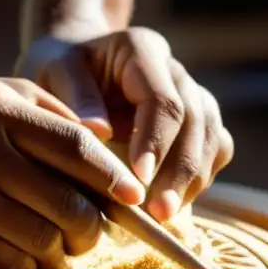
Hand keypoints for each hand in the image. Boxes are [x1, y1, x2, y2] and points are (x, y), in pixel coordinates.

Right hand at [0, 77, 144, 268]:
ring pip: (46, 241)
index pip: (78, 148)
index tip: (134, 200)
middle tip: (90, 234)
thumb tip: (102, 144)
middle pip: (71, 205)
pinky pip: (11, 265)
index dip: (114, 180)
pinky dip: (26, 266)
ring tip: (53, 246)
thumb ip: (36, 111)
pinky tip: (16, 255)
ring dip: (60, 252)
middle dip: (92, 229)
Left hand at [16, 27, 233, 223]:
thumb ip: (75, 94)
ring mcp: (192, 96)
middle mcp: (175, 71)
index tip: (138, 178)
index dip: (156, 142)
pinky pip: (215, 149)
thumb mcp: (52, 71)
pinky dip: (201, 178)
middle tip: (160, 212)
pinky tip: (177, 205)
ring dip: (194, 180)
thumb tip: (99, 131)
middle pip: (196, 121)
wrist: (75, 68)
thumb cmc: (59, 71)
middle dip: (181, 171)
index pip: (163, 100)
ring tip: (167, 217)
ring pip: (212, 137)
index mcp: (142, 51)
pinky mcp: (198, 122)